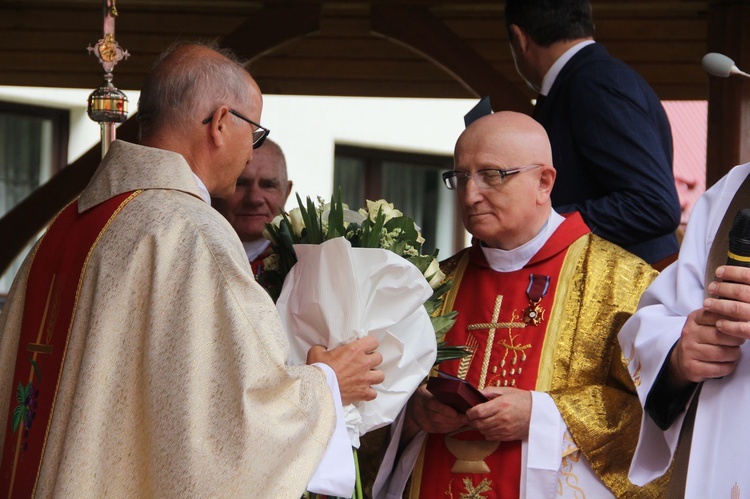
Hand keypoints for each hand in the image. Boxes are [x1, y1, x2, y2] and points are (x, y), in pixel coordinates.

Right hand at [307, 336, 383, 405]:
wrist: (318, 389)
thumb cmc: (319, 371)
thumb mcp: (317, 352)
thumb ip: (323, 348)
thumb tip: (323, 349)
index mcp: (354, 350)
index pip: (373, 342)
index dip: (370, 344)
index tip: (365, 347)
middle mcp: (363, 363)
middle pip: (379, 358)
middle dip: (373, 359)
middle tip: (364, 362)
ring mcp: (365, 379)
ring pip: (380, 375)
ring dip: (374, 375)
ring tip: (367, 376)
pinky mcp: (363, 393)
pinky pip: (373, 393)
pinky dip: (369, 392)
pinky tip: (363, 390)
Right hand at [405, 385, 468, 436]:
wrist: (412, 407)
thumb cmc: (427, 394)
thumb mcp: (431, 387)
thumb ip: (443, 388)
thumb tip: (461, 387)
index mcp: (423, 396)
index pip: (432, 404)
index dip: (444, 409)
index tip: (456, 413)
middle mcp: (421, 409)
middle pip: (437, 417)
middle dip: (454, 419)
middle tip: (467, 417)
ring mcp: (423, 420)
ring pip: (440, 425)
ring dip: (454, 424)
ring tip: (465, 421)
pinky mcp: (427, 428)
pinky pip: (440, 430)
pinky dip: (451, 428)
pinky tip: (458, 424)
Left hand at [465, 387, 530, 441]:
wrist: (539, 413)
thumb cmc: (522, 400)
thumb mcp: (506, 391)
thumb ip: (489, 391)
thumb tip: (475, 392)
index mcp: (501, 404)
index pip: (478, 412)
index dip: (470, 412)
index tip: (469, 410)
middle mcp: (502, 418)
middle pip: (479, 423)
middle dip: (472, 420)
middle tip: (472, 416)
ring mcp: (505, 429)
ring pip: (483, 431)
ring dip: (479, 426)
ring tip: (482, 420)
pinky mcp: (508, 436)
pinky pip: (490, 437)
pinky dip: (487, 432)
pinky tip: (490, 426)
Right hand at [669, 265, 749, 385]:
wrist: (683, 358)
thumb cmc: (703, 337)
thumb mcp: (708, 321)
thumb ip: (722, 315)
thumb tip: (745, 312)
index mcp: (694, 318)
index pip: (718, 316)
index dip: (734, 322)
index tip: (740, 325)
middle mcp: (688, 333)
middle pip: (721, 335)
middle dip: (736, 340)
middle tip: (739, 341)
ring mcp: (688, 351)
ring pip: (722, 353)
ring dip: (734, 354)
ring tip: (734, 352)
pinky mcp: (692, 367)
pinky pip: (719, 369)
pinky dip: (728, 367)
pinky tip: (726, 363)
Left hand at [704, 265, 749, 336]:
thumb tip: (736, 273)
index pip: (749, 276)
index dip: (733, 272)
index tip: (719, 271)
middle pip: (740, 291)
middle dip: (722, 289)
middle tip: (711, 288)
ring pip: (737, 309)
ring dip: (719, 305)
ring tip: (707, 304)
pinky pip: (742, 328)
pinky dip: (728, 326)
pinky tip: (719, 324)